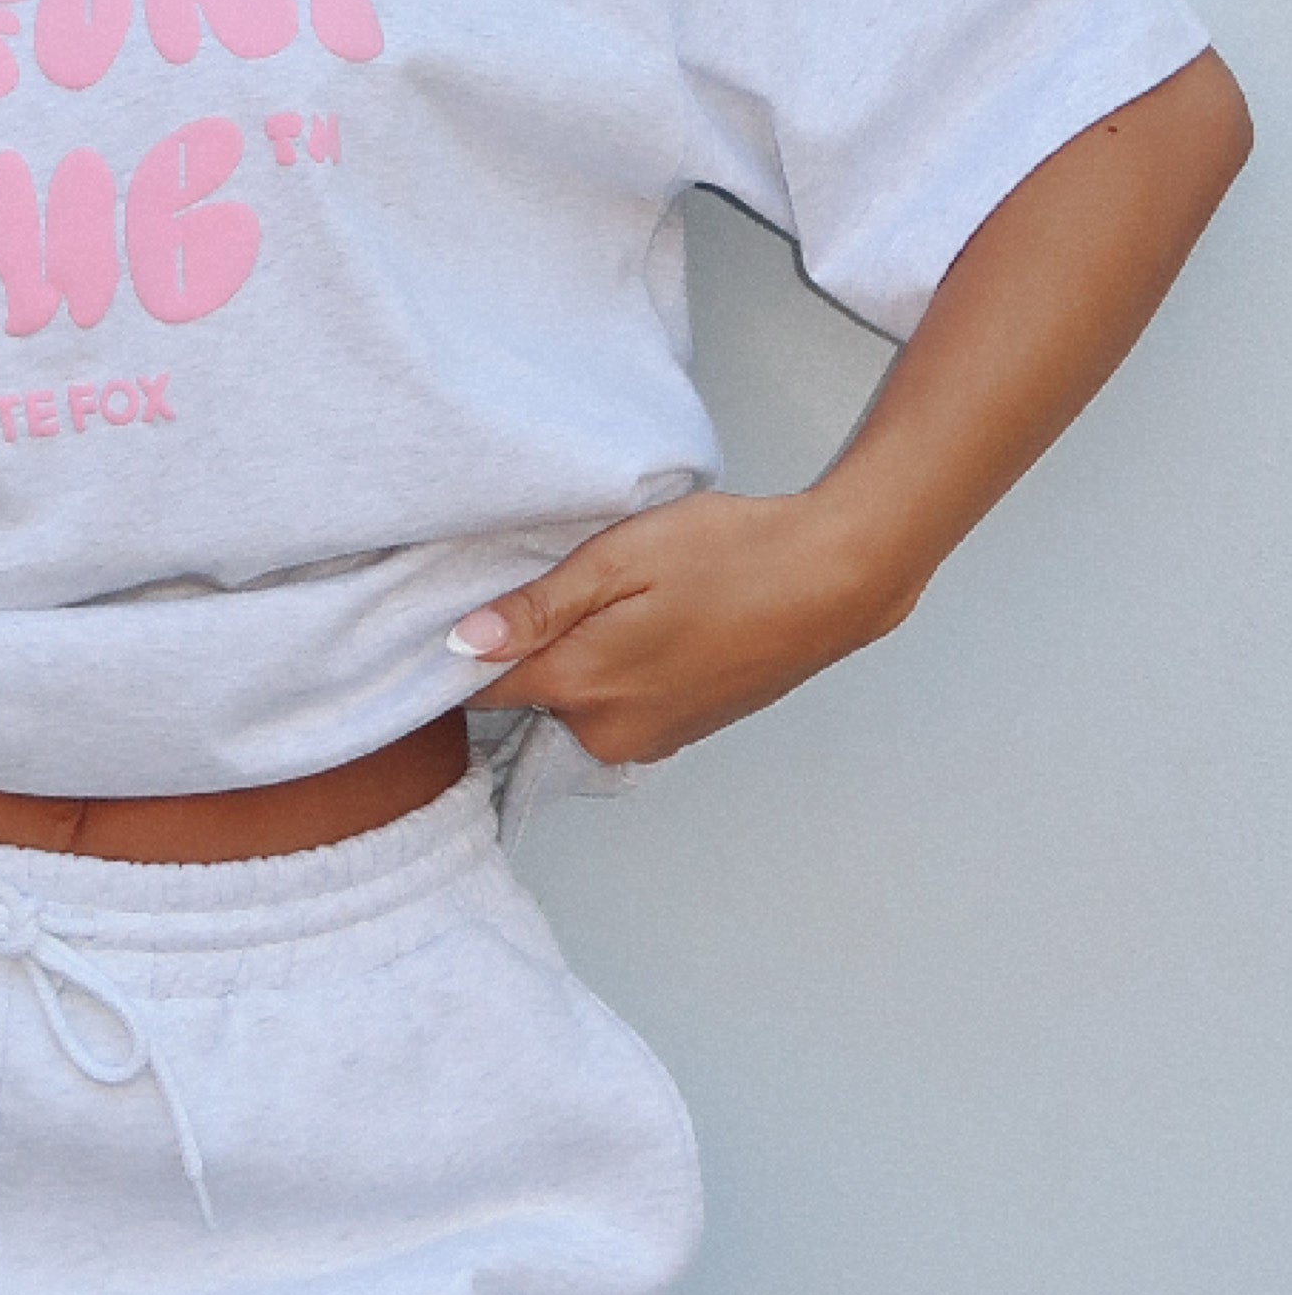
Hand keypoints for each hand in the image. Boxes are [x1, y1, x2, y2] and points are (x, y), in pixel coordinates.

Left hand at [446, 488, 912, 767]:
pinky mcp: (679, 736)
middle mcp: (609, 733)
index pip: (482, 690)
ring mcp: (649, 741)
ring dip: (580, 664)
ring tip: (620, 604)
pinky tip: (650, 627)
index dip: (468, 649)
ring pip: (574, 706)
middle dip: (534, 650)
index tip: (474, 605)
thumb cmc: (731, 553)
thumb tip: (460, 645)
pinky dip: (618, 677)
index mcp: (584, 686)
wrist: (834, 580)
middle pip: (530, 698)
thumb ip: (538, 608)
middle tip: (572, 587)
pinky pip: (617, 711)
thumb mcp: (621, 558)